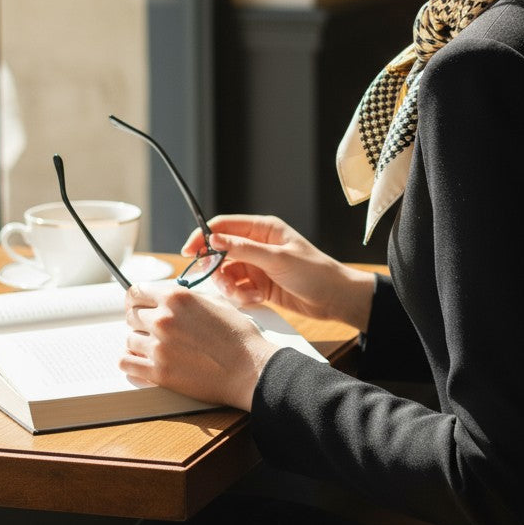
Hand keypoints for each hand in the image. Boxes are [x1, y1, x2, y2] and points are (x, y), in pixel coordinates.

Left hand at [121, 279, 278, 410]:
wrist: (249, 369)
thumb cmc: (239, 336)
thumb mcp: (216, 302)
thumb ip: (187, 297)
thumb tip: (170, 297)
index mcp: (177, 298)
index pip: (136, 292)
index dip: (136, 298)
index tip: (137, 304)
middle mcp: (164, 319)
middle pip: (131, 315)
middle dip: (139, 320)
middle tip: (150, 327)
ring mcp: (158, 347)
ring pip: (129, 339)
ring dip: (139, 342)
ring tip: (153, 346)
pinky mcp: (158, 373)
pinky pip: (126, 364)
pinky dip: (131, 362)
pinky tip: (142, 361)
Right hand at [185, 214, 375, 330]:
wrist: (334, 298)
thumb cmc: (314, 272)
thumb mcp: (277, 259)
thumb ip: (243, 249)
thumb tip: (213, 239)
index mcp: (263, 229)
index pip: (223, 226)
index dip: (203, 237)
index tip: (189, 252)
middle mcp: (257, 245)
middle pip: (220, 253)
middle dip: (217, 270)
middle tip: (223, 283)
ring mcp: (257, 265)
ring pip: (226, 274)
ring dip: (231, 287)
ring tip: (248, 295)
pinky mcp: (258, 285)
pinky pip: (237, 289)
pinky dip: (242, 296)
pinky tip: (259, 299)